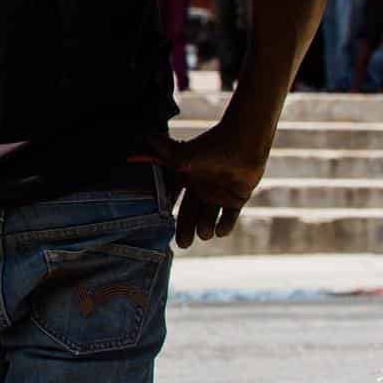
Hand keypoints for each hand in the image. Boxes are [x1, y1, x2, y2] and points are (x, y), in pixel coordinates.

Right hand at [148, 123, 267, 247]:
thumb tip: (141, 137)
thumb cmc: (209, 146)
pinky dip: (225, 225)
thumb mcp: (180, 154)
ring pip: (209, 216)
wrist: (242, 142)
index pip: (175, 200)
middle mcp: (201, 187)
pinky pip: (229, 216)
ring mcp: (219, 193)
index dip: (170, 214)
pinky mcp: (237, 197)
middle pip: (191, 213)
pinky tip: (220, 231)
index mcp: (186, 178)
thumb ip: (160, 150)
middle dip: (186, 229)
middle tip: (183, 245)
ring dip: (205, 227)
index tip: (163, 229)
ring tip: (204, 233)